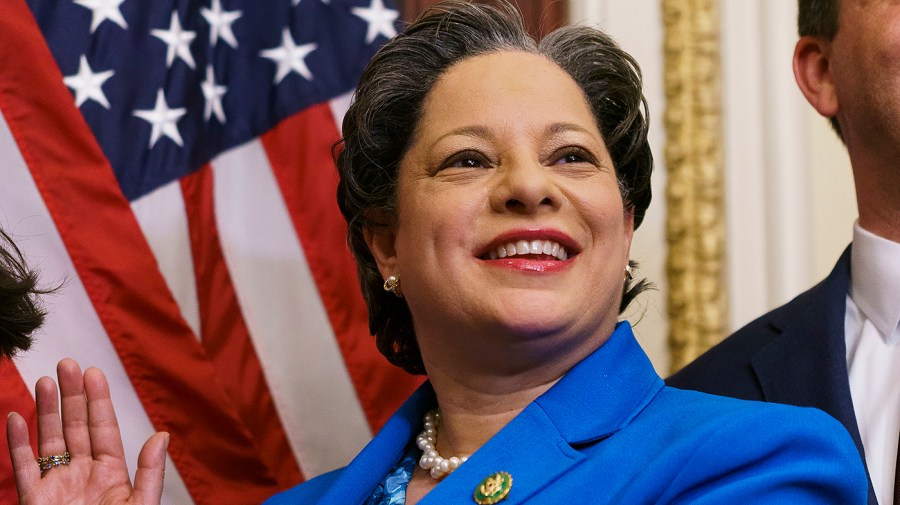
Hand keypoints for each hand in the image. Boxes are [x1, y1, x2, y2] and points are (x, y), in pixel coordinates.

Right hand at [6, 359, 166, 503]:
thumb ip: (149, 473)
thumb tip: (162, 436)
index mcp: (112, 474)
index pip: (103, 428)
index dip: (98, 400)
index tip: (93, 372)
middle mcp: (82, 475)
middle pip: (75, 427)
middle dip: (71, 395)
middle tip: (66, 363)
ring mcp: (56, 486)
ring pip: (49, 440)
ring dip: (46, 411)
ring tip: (44, 380)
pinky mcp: (34, 501)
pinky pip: (23, 468)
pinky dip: (18, 443)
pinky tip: (16, 417)